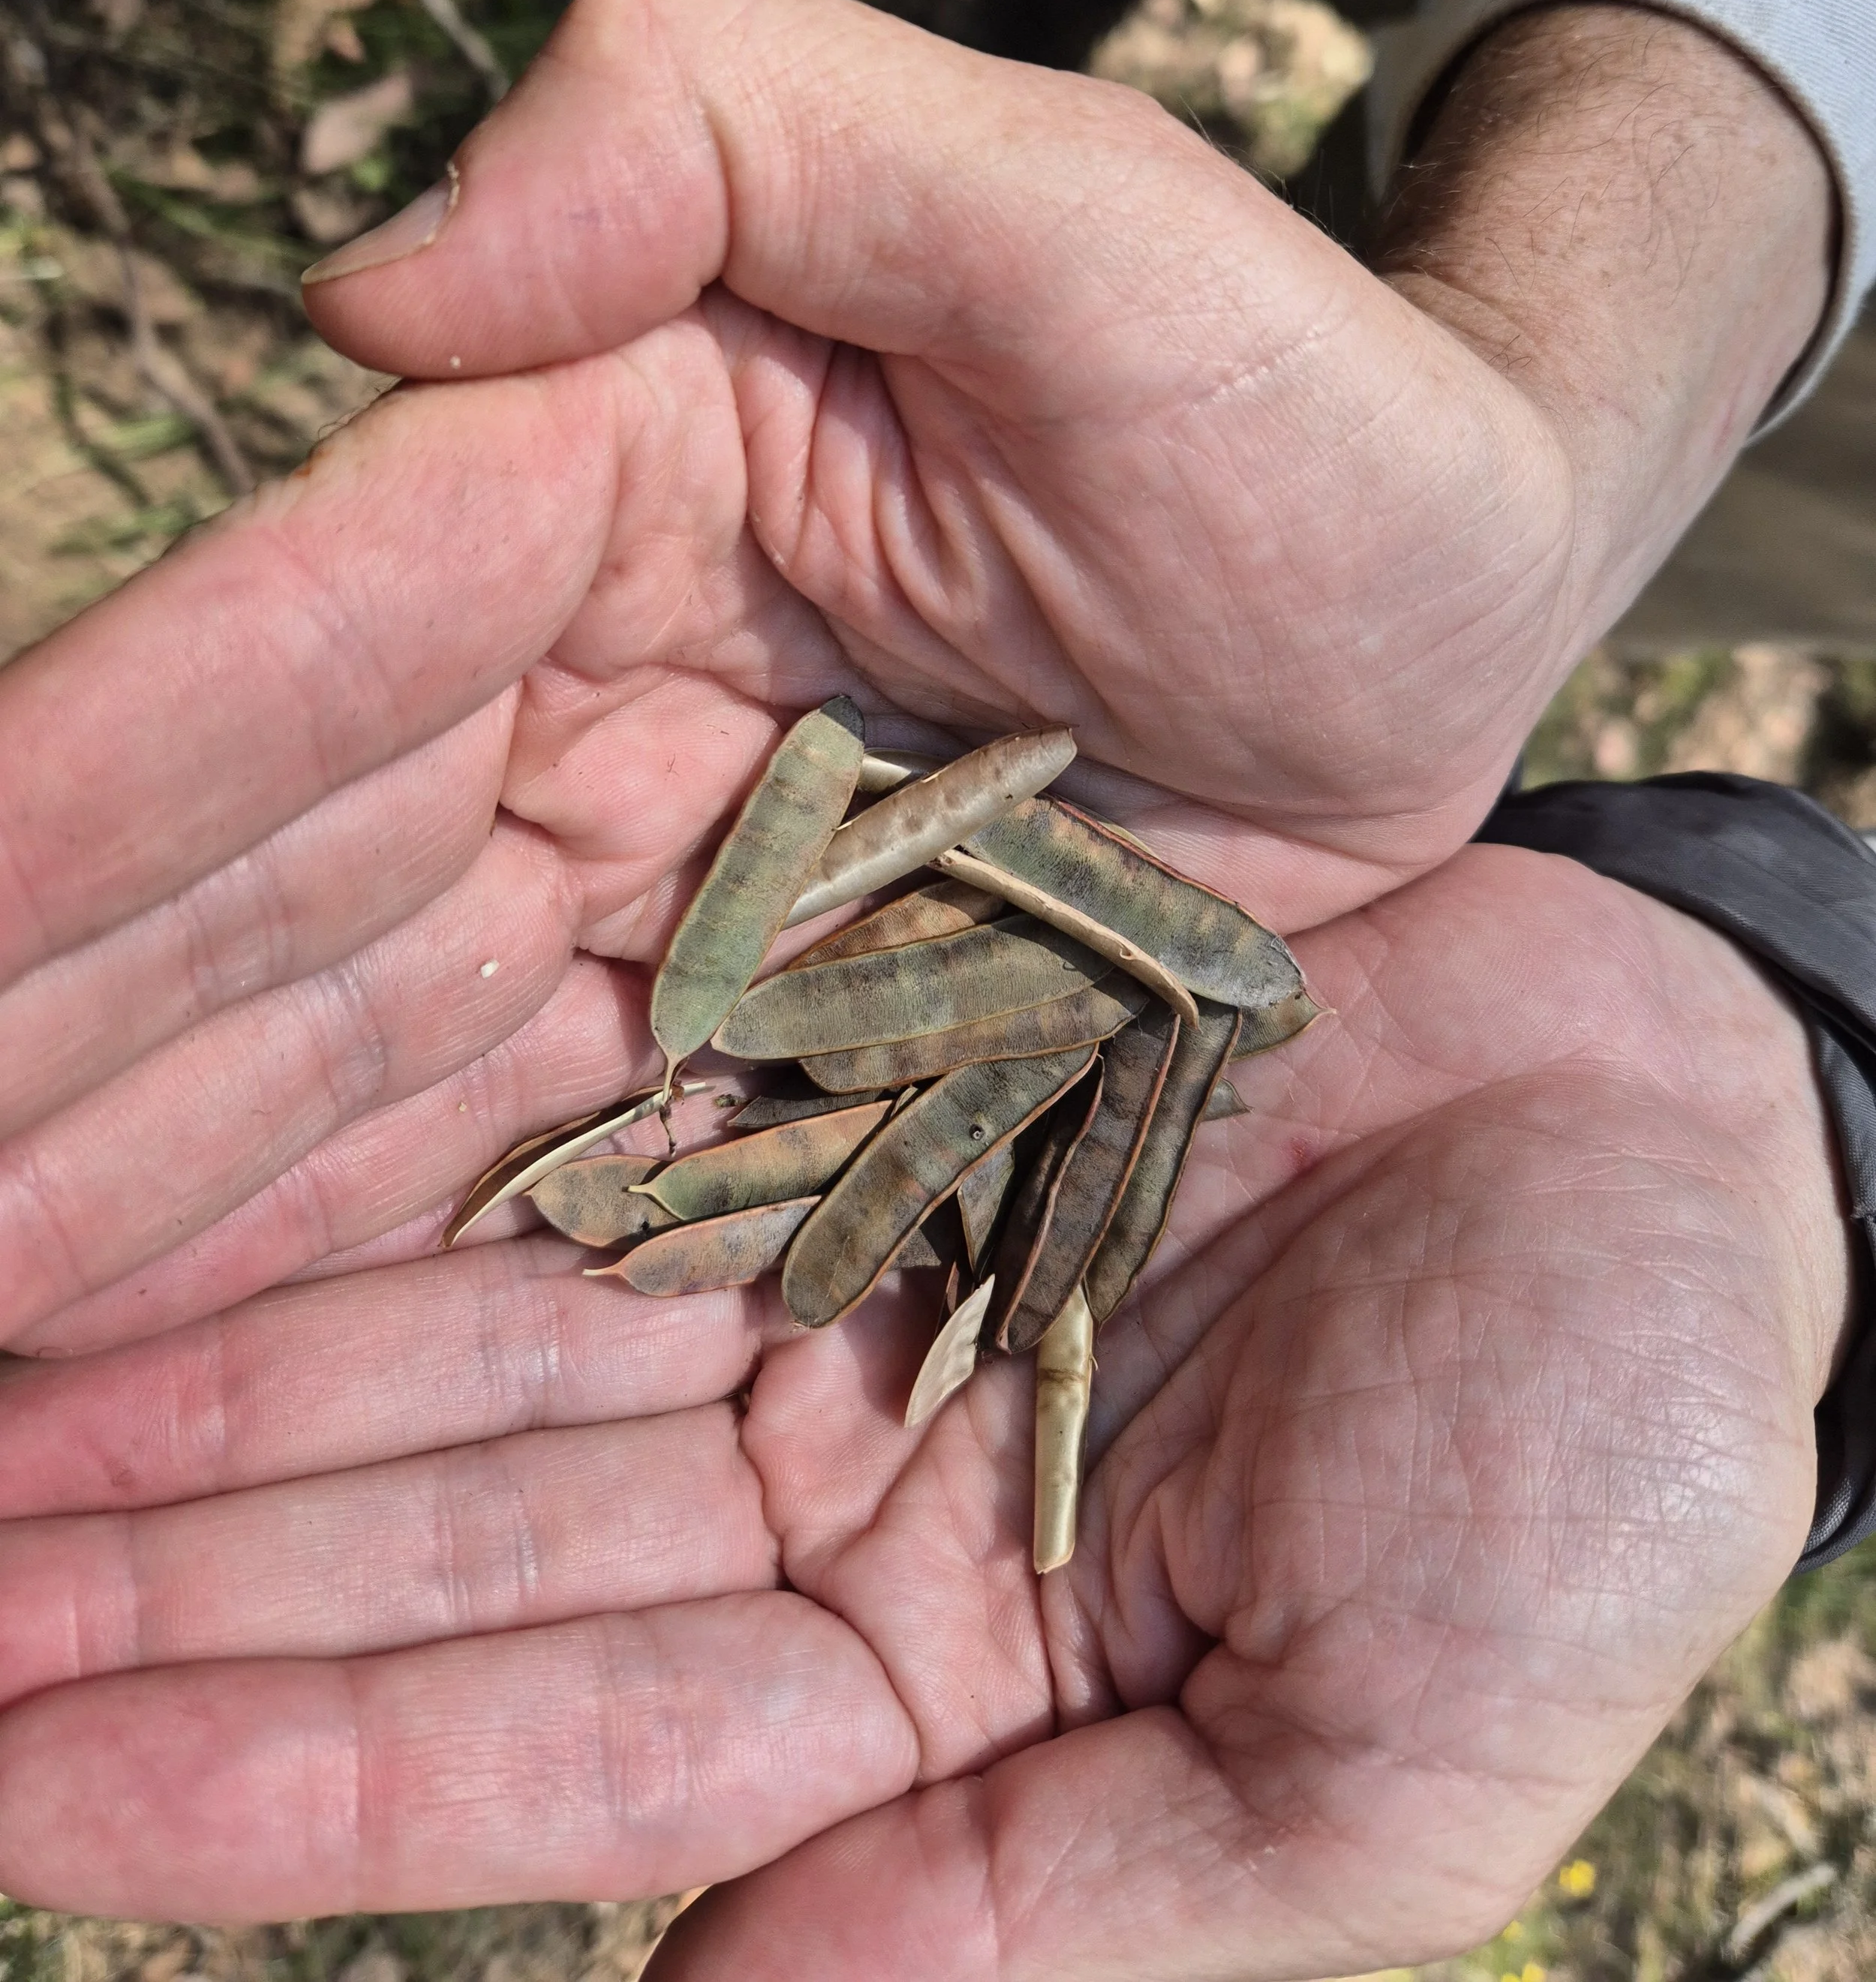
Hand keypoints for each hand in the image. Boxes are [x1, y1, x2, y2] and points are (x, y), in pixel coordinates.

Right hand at [0, 0, 1828, 1353]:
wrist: (1439, 604)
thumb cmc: (1300, 404)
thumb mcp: (1074, 212)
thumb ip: (736, 132)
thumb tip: (377, 282)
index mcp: (615, 458)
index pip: (317, 625)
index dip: (112, 773)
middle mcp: (581, 674)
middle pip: (277, 872)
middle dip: (64, 1034)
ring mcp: (647, 874)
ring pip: (346, 1045)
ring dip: (145, 1186)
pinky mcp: (738, 1030)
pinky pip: (505, 1155)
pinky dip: (326, 1256)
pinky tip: (168, 1360)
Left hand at [0, 843, 1845, 1974]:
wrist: (1692, 1132)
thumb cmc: (1597, 1452)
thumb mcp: (1384, 1763)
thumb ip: (1054, 1926)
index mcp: (931, 1697)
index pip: (535, 1766)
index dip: (265, 1786)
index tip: (6, 1763)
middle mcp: (833, 1487)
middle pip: (440, 1553)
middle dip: (162, 1578)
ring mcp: (830, 1275)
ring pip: (461, 1351)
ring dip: (216, 1381)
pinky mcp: (854, 1073)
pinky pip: (585, 1129)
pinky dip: (396, 1165)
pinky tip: (198, 1175)